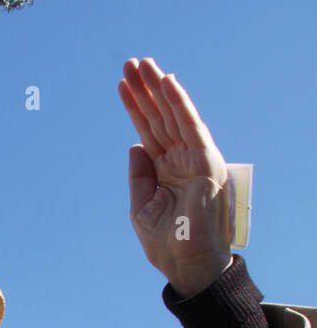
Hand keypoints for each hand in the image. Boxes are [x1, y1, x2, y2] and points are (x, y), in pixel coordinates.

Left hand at [119, 57, 232, 297]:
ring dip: (158, 88)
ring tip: (143, 64)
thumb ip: (139, 174)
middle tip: (130, 62)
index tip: (121, 84)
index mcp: (165, 169)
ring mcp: (194, 158)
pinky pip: (191, 125)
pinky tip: (167, 83)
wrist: (186, 265)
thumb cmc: (166, 242)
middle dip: (145, 89)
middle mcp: (180, 159)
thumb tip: (134, 143)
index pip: (148, 130)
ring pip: (174, 115)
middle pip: (159, 116)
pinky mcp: (206, 161)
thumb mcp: (141, 206)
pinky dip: (180, 103)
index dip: (135, 107)